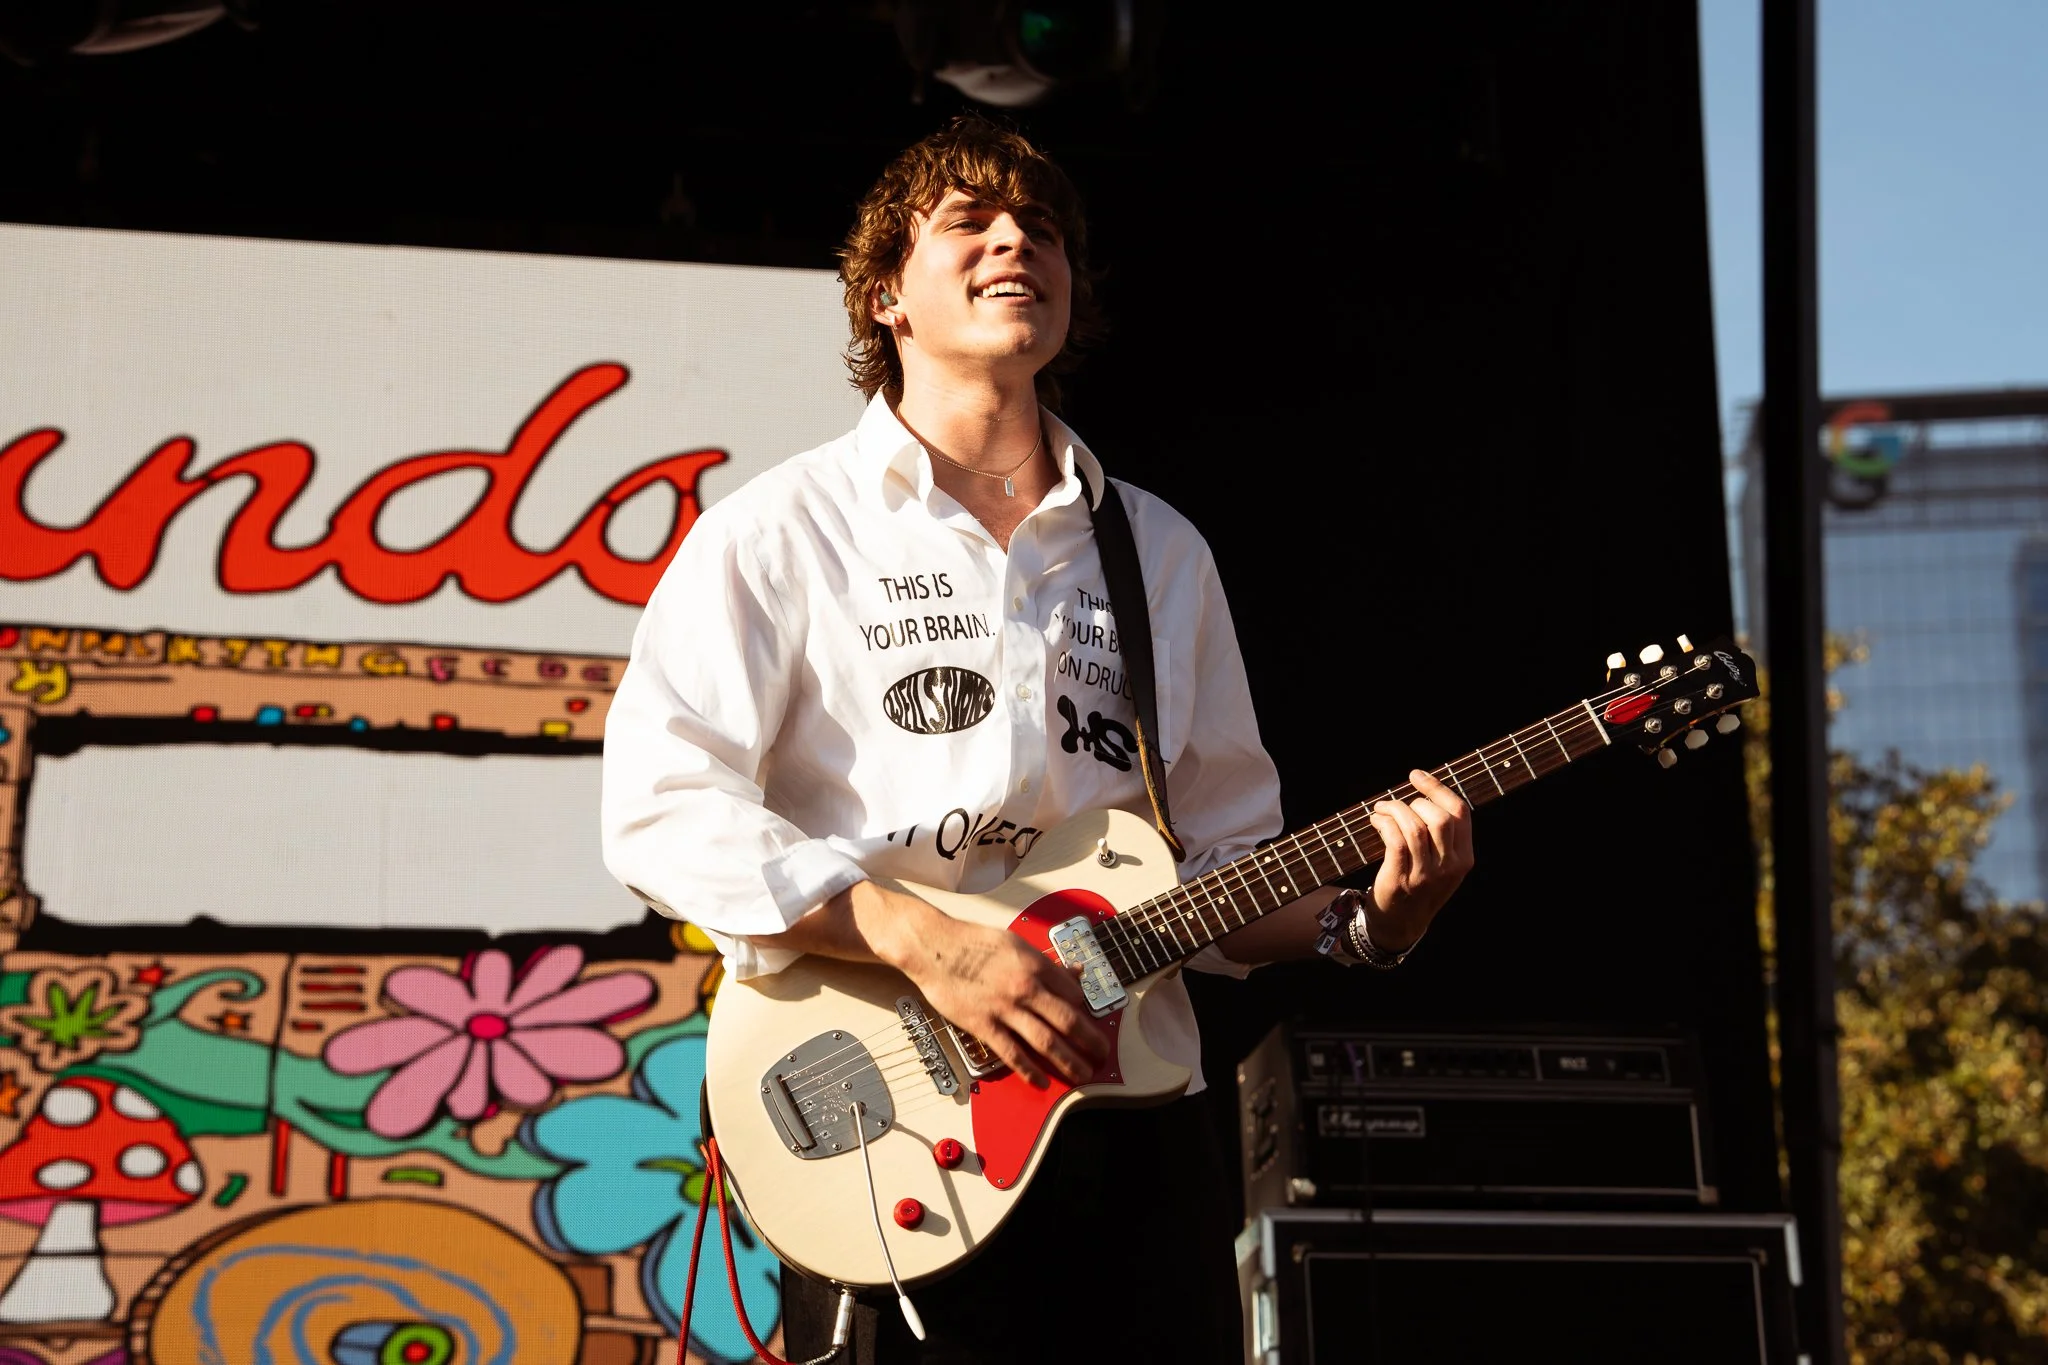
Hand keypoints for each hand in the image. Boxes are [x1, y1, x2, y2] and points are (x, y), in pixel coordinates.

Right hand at [895, 906, 1110, 1089]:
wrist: (934, 948)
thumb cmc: (972, 942)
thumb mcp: (1016, 943)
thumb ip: (1047, 962)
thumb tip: (1075, 972)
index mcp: (1035, 965)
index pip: (1073, 993)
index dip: (1086, 1010)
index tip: (1091, 1022)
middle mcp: (1025, 987)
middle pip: (1068, 1021)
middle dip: (1090, 1042)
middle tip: (1102, 1054)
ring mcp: (1005, 1009)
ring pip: (1046, 1041)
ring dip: (1069, 1061)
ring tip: (1083, 1074)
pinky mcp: (984, 1025)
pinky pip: (1013, 1053)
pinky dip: (1030, 1070)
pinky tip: (1042, 1080)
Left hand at [1366, 769, 1474, 950]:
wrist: (1400, 923)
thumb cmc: (1418, 884)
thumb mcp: (1442, 863)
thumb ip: (1442, 834)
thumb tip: (1423, 790)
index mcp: (1464, 859)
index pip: (1460, 813)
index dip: (1437, 788)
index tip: (1417, 775)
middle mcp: (1449, 867)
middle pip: (1439, 818)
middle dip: (1414, 802)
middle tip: (1397, 805)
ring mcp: (1425, 875)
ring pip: (1414, 826)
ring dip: (1393, 809)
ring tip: (1381, 809)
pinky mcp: (1400, 879)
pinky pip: (1394, 839)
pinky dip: (1384, 823)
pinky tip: (1376, 821)